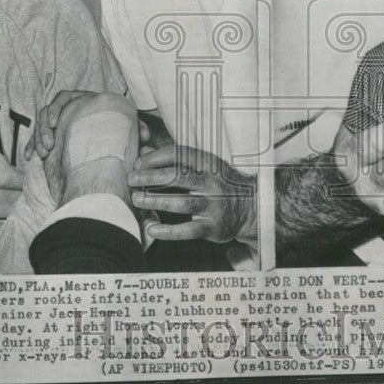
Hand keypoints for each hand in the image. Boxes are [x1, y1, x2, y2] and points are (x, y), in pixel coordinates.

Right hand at [26, 91, 137, 206]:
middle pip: (47, 112)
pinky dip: (32, 147)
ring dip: (39, 138)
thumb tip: (145, 136)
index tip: (55, 123)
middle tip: (50, 145)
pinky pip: (36, 140)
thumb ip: (136, 129)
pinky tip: (30, 158)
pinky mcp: (51, 138)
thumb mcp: (127, 129)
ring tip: (45, 153)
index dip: (56, 109)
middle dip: (44, 128)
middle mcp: (67, 111)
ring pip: (40, 126)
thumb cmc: (118, 131)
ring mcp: (57, 124)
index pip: (62, 98)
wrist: (108, 146)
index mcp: (81, 102)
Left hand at [128, 145, 256, 243]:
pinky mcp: (213, 226)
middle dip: (152, 177)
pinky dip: (169, 231)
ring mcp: (214, 205)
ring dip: (156, 201)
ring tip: (137, 199)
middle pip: (179, 176)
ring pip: (183, 203)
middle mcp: (212, 182)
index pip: (179, 154)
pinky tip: (151, 228)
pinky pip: (189, 230)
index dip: (156, 158)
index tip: (139, 164)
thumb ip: (174, 160)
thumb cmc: (220, 183)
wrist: (251, 207)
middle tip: (132, 180)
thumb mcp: (203, 166)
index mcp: (209, 163)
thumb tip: (144, 152)